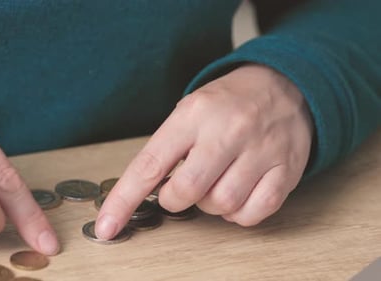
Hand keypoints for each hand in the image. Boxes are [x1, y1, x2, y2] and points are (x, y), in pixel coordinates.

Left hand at [96, 64, 313, 238]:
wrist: (284, 84)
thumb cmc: (227, 103)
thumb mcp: (190, 110)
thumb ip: (168, 148)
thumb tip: (144, 194)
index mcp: (193, 114)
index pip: (149, 164)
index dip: (124, 200)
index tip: (107, 226)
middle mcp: (227, 130)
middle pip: (187, 191)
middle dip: (175, 200)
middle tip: (182, 188)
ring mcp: (261, 150)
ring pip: (222, 204)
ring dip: (210, 205)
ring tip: (215, 183)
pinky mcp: (286, 168)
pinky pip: (255, 212)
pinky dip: (239, 214)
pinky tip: (238, 194)